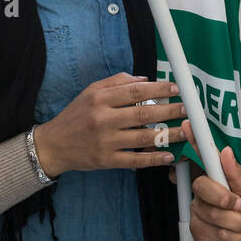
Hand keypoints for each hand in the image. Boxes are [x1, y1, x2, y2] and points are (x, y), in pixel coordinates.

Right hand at [32, 73, 186, 177]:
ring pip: (143, 137)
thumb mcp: (90, 92)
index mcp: (100, 99)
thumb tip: (144, 80)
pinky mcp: (107, 161)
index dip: (159, 89)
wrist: (54, 145)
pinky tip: (169, 155)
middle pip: (144, 113)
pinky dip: (154, 159)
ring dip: (168, 134)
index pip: (136, 91)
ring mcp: (105, 141)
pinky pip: (135, 160)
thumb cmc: (75, 116)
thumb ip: (116, 82)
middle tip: (186, 109)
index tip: (175, 89)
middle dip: (169, 110)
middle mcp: (103, 119)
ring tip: (185, 131)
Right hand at [183, 121, 240, 240]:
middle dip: (225, 198)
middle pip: (203, 185)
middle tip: (239, 206)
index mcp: (219, 181)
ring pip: (213, 212)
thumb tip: (225, 152)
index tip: (188, 125)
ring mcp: (199, 212)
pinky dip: (235, 236)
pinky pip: (214, 229)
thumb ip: (237, 176)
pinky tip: (239, 239)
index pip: (203, 158)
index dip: (194, 141)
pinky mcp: (197, 231)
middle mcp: (205, 194)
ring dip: (237, 223)